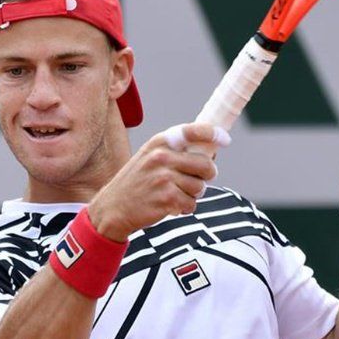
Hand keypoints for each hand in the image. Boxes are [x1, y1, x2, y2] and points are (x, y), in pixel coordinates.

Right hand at [89, 123, 230, 241]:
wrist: (113, 208)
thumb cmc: (137, 182)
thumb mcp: (150, 157)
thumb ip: (176, 151)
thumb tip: (211, 150)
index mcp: (159, 142)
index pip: (193, 131)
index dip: (213, 134)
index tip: (225, 139)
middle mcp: (162, 157)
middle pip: (206, 165)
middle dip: (207, 175)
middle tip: (197, 181)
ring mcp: (164, 178)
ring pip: (200, 187)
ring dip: (192, 194)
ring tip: (175, 195)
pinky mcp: (167, 198)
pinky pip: (191, 203)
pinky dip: (185, 207)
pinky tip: (171, 206)